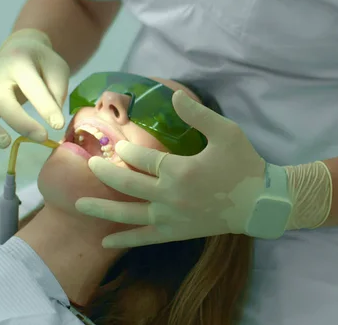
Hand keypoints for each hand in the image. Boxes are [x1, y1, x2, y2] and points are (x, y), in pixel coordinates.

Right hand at [0, 29, 69, 153]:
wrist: (21, 50)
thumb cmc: (43, 64)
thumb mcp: (58, 69)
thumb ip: (56, 92)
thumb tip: (54, 121)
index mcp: (20, 63)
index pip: (31, 86)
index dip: (45, 106)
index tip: (58, 124)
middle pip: (2, 100)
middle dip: (21, 122)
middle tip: (41, 138)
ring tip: (6, 144)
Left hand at [75, 90, 266, 247]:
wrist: (259, 202)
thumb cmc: (244, 164)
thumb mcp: (226, 132)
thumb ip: (198, 114)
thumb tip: (174, 95)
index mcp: (179, 169)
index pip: (142, 158)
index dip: (127, 150)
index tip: (117, 145)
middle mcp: (169, 195)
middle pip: (127, 183)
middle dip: (105, 173)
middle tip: (90, 164)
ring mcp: (170, 217)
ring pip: (128, 214)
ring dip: (102, 209)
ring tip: (78, 205)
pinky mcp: (175, 233)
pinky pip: (145, 238)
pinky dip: (125, 240)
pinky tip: (105, 241)